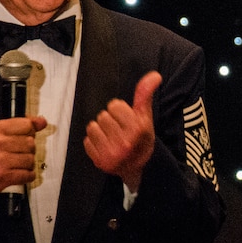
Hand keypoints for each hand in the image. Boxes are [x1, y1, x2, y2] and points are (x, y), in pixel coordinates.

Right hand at [0, 116, 46, 211]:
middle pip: (31, 143)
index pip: (27, 125)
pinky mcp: (3, 176)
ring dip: (28, 163)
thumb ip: (21, 125)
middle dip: (28, 149)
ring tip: (17, 163)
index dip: (29, 132)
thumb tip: (42, 121)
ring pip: (31, 159)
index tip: (23, 137)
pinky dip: (28, 175)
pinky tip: (19, 172)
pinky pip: (28, 174)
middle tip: (18, 152)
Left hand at [84, 71, 161, 191]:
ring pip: (92, 127)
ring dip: (100, 130)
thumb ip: (145, 94)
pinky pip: (87, 141)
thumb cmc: (141, 138)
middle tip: (119, 130)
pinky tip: (105, 146)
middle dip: (110, 121)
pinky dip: (94, 142)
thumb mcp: (145, 116)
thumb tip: (155, 75)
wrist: (139, 167)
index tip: (126, 120)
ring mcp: (112, 154)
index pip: (114, 106)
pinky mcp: (100, 161)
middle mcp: (125, 142)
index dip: (120, 111)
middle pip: (103, 116)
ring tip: (111, 137)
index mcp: (137, 129)